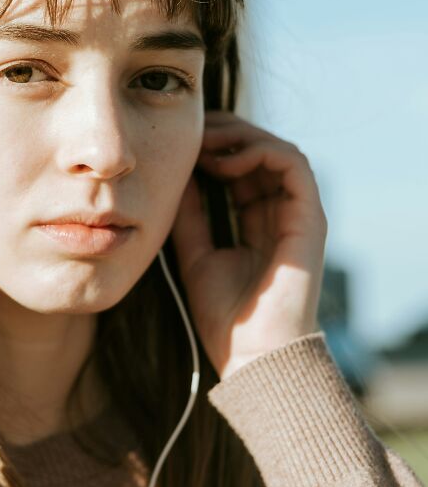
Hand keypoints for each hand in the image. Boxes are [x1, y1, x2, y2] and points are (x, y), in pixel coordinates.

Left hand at [170, 111, 327, 381]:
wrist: (252, 355)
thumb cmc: (225, 317)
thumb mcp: (194, 254)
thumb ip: (189, 216)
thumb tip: (175, 176)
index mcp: (258, 223)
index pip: (241, 169)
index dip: (213, 149)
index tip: (178, 145)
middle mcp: (282, 214)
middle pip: (260, 153)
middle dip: (225, 134)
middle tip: (190, 131)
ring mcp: (300, 215)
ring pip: (278, 150)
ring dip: (239, 137)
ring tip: (204, 143)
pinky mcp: (311, 218)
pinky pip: (292, 164)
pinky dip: (259, 151)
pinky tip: (225, 162)